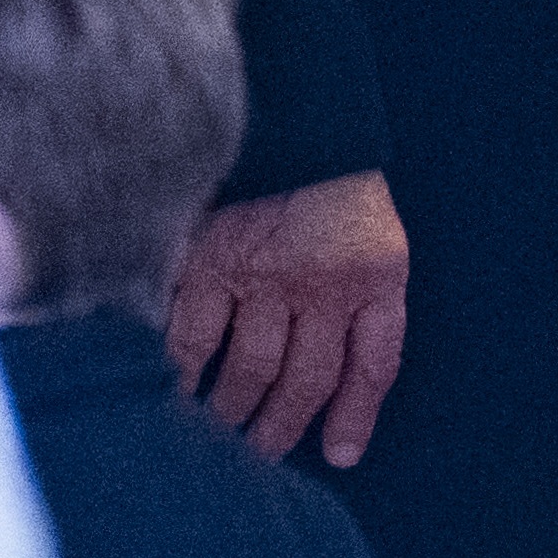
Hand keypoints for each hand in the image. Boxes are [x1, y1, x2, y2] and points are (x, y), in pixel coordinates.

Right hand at [167, 169, 409, 466]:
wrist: (285, 102)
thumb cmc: (328, 172)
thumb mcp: (370, 225)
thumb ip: (363, 291)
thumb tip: (338, 379)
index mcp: (378, 268)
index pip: (375, 361)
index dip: (357, 414)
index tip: (340, 454)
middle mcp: (326, 278)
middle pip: (307, 380)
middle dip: (283, 426)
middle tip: (261, 449)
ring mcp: (266, 273)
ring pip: (253, 372)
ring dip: (235, 411)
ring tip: (223, 431)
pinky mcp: (210, 261)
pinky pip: (195, 342)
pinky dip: (185, 376)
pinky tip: (179, 394)